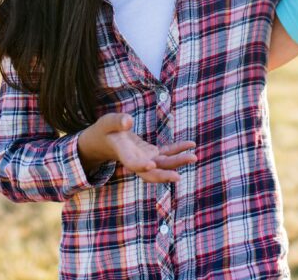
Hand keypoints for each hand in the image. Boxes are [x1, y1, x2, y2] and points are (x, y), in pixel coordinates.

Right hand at [79, 113, 196, 182]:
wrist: (104, 141)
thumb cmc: (104, 130)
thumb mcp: (106, 123)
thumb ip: (116, 121)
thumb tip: (129, 121)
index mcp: (123, 154)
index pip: (132, 163)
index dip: (141, 166)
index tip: (150, 164)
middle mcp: (136, 160)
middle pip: (151, 172)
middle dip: (164, 174)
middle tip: (178, 177)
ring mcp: (145, 158)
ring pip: (162, 164)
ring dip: (177, 162)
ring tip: (193, 157)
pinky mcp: (151, 153)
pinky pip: (167, 153)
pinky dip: (178, 150)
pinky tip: (191, 144)